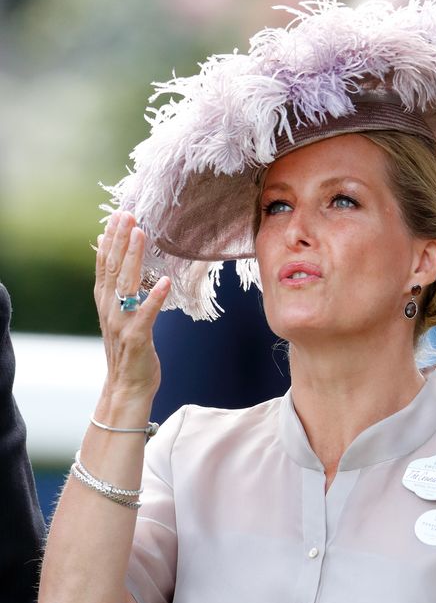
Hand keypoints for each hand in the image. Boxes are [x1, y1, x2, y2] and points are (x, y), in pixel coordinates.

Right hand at [94, 210, 170, 408]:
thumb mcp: (120, 316)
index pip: (104, 264)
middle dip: (120, 240)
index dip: (110, 240)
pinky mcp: (137, 338)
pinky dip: (154, 298)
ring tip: (141, 235)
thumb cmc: (129, 351)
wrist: (127, 387)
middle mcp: (110, 309)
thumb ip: (117, 290)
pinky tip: (163, 282)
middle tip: (128, 215)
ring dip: (133, 259)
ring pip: (126, 285)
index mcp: (105, 302)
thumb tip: (114, 260)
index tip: (118, 216)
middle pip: (113, 268)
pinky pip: (146, 314)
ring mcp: (122, 323)